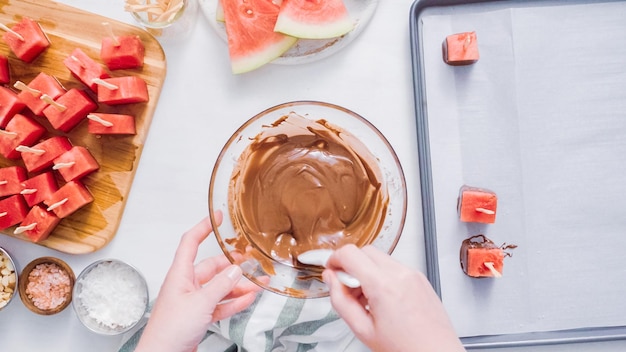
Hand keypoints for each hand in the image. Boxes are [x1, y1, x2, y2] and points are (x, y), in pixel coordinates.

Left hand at [135, 212, 261, 351]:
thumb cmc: (169, 331)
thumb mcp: (200, 304)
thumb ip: (220, 286)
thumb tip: (236, 270)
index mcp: (180, 275)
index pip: (190, 243)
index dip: (204, 227)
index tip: (218, 217)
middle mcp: (186, 285)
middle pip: (212, 267)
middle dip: (233, 264)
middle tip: (252, 260)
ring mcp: (193, 301)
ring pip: (220, 287)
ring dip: (239, 285)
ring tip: (259, 282)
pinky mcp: (199, 317)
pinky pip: (221, 304)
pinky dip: (235, 301)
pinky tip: (249, 298)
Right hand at [322, 244, 464, 351]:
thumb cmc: (406, 348)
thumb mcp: (363, 330)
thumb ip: (341, 301)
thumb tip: (330, 280)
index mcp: (383, 285)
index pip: (350, 253)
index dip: (334, 260)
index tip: (331, 271)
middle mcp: (400, 274)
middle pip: (364, 251)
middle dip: (350, 265)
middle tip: (346, 287)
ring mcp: (413, 274)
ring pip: (379, 258)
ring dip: (366, 270)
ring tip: (367, 299)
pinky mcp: (420, 278)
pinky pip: (394, 266)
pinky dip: (382, 275)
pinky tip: (382, 299)